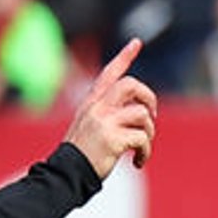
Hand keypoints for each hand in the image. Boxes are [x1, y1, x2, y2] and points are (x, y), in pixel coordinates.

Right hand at [62, 37, 157, 175]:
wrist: (65, 174)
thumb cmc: (80, 154)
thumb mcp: (88, 126)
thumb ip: (107, 113)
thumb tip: (140, 111)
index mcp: (91, 103)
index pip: (109, 73)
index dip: (123, 56)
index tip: (136, 42)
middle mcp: (97, 108)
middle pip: (131, 85)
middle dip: (148, 98)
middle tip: (151, 115)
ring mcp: (104, 123)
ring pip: (142, 115)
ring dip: (149, 133)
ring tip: (142, 148)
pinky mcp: (112, 140)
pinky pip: (142, 139)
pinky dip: (145, 151)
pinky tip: (138, 161)